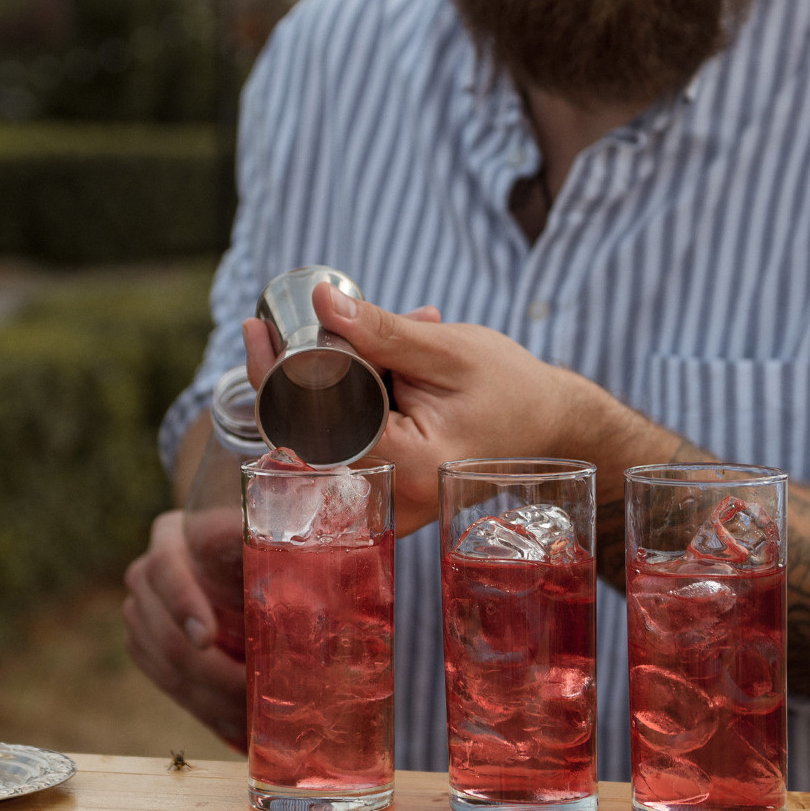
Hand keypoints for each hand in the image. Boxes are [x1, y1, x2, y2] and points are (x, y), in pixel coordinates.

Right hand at [122, 510, 247, 749]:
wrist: (236, 568)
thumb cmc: (261, 548)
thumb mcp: (264, 540)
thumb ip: (269, 543)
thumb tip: (280, 551)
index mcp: (170, 536)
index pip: (163, 568)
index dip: (182, 604)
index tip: (207, 639)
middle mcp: (145, 575)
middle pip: (165, 633)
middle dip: (213, 674)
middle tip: (254, 695)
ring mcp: (138, 614)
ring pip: (166, 668)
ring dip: (213, 700)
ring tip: (253, 719)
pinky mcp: (142, 647)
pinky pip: (167, 686)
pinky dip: (204, 708)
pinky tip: (236, 723)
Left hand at [253, 283, 611, 525]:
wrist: (554, 426)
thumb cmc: (513, 388)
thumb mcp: (448, 351)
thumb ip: (383, 331)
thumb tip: (322, 301)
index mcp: (407, 468)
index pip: (312, 424)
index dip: (272, 377)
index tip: (256, 331)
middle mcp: (394, 501)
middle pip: (309, 437)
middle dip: (297, 376)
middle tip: (289, 327)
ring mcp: (391, 508)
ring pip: (325, 444)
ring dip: (323, 389)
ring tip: (349, 338)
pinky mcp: (391, 498)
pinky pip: (346, 452)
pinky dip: (345, 408)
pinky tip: (368, 370)